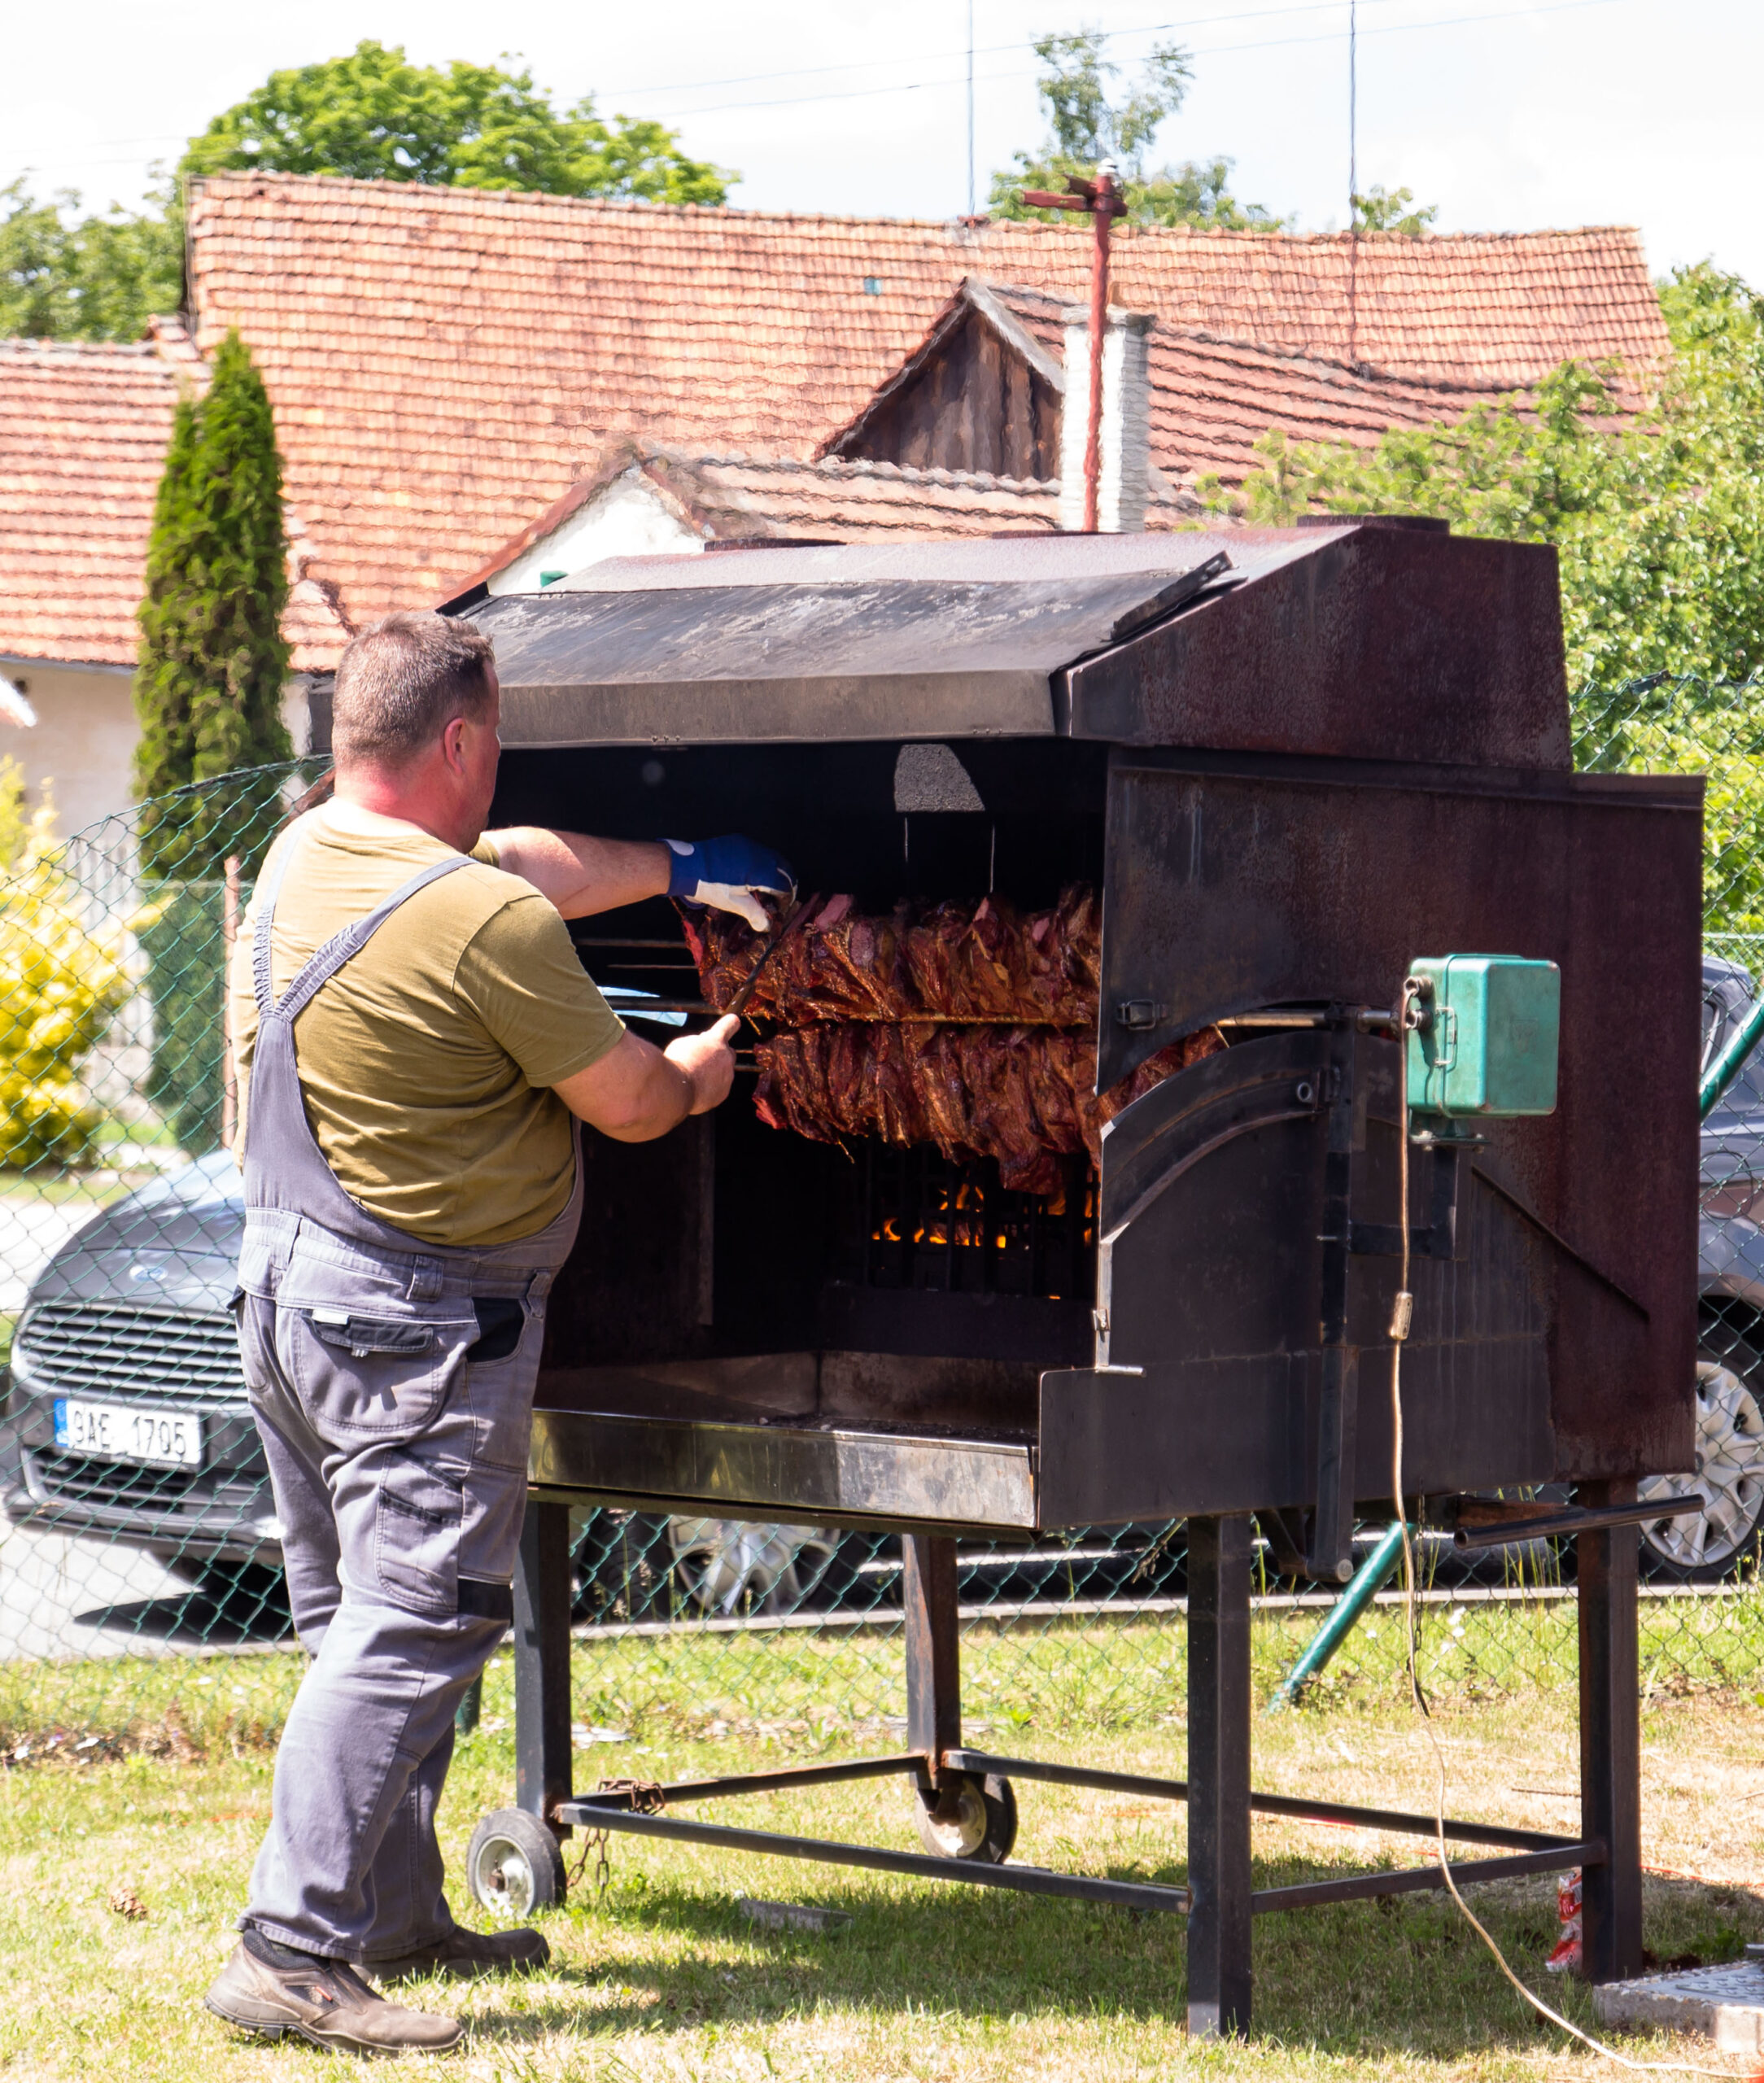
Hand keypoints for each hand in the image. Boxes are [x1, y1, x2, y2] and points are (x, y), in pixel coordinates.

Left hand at [665, 834, 794, 931]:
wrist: (686, 865)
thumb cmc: (710, 886)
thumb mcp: (733, 902)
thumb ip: (754, 913)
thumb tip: (767, 926)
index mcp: (760, 871)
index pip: (785, 885)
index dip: (786, 899)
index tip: (780, 909)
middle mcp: (760, 854)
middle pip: (785, 868)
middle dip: (786, 884)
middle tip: (779, 899)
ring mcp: (749, 845)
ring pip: (773, 857)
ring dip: (776, 872)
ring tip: (767, 888)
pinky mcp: (739, 841)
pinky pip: (759, 851)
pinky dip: (763, 863)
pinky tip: (753, 875)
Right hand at [665, 1014, 738, 1114]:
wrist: (676, 1090)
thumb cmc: (676, 1063)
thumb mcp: (682, 1043)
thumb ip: (696, 1041)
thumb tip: (702, 1042)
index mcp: (716, 1040)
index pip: (730, 1024)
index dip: (730, 1023)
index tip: (732, 1022)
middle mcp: (726, 1057)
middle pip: (729, 1052)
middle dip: (718, 1054)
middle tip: (702, 1058)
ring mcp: (727, 1076)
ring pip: (724, 1071)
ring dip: (714, 1072)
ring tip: (695, 1077)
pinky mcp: (724, 1093)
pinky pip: (720, 1087)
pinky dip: (711, 1087)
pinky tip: (696, 1089)